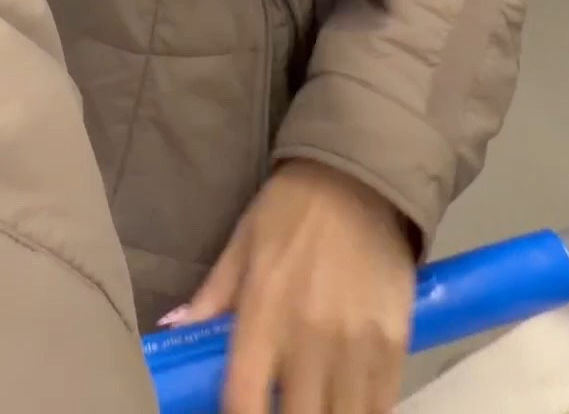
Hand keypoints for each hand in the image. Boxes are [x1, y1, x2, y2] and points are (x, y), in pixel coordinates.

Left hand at [174, 164, 414, 413]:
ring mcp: (356, 345)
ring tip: (314, 404)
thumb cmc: (290, 211)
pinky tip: (347, 401)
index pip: (243, 401)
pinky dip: (364, 411)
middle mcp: (309, 337)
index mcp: (263, 312)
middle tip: (280, 406)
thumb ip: (212, 298)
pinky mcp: (395, 342)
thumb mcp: (241, 246)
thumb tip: (173, 332)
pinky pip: (381, 403)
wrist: (359, 177)